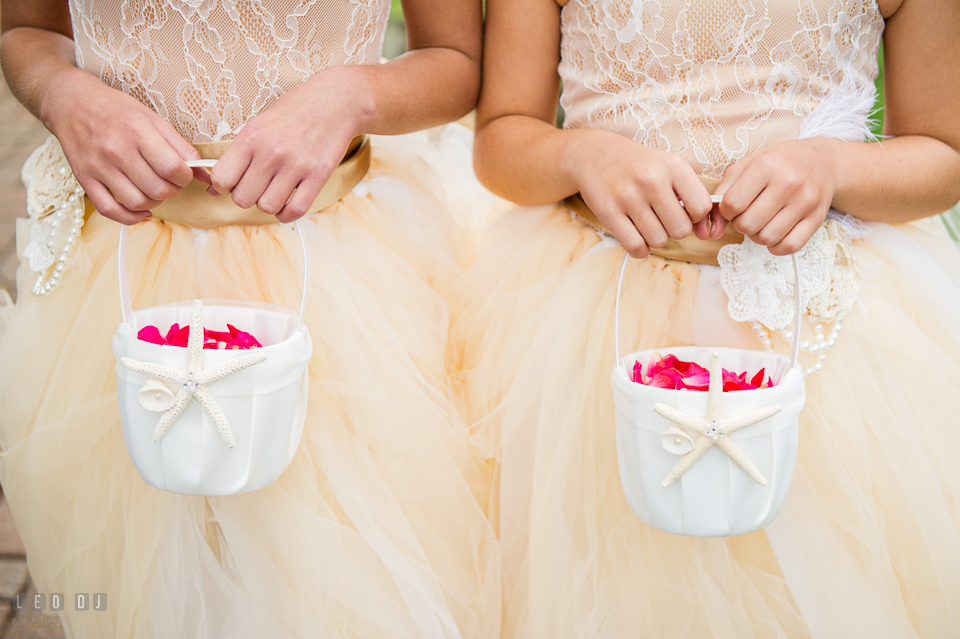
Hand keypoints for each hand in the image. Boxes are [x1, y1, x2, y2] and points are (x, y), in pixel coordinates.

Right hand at [41, 68, 201, 224]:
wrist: (73, 103)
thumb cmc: (117, 111)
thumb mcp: (153, 119)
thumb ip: (181, 147)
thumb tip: (205, 175)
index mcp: (137, 132)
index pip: (173, 169)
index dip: (186, 177)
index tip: (184, 173)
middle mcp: (117, 150)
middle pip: (158, 190)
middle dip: (172, 191)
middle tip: (170, 182)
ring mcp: (99, 167)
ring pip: (137, 203)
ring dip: (154, 203)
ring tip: (154, 190)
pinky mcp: (85, 180)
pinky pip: (110, 211)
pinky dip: (130, 218)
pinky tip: (141, 211)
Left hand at [209, 65, 371, 222]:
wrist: (336, 101)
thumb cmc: (294, 113)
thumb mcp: (258, 126)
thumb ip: (237, 156)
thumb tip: (213, 189)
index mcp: (251, 137)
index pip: (221, 178)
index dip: (223, 186)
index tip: (233, 183)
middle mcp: (271, 152)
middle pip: (243, 198)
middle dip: (246, 197)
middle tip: (256, 187)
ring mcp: (296, 165)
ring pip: (267, 207)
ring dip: (268, 204)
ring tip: (274, 192)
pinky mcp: (319, 175)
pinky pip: (296, 210)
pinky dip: (287, 214)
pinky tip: (288, 204)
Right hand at [573, 131, 711, 257]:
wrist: (595, 154)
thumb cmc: (639, 165)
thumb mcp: (669, 168)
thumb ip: (691, 196)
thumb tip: (705, 233)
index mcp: (673, 166)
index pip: (701, 207)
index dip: (696, 216)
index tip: (684, 212)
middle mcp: (651, 180)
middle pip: (681, 229)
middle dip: (675, 230)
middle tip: (664, 219)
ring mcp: (628, 197)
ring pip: (659, 241)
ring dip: (656, 238)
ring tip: (648, 224)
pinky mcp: (608, 212)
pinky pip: (635, 247)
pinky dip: (640, 249)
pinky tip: (638, 237)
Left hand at [704, 139, 837, 254]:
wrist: (822, 161)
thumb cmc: (777, 163)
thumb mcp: (747, 165)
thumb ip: (724, 192)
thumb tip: (713, 229)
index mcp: (766, 166)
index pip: (733, 203)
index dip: (726, 211)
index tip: (733, 206)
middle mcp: (788, 183)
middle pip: (748, 225)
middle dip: (740, 225)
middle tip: (747, 215)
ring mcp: (805, 202)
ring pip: (767, 238)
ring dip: (757, 236)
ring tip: (761, 222)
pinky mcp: (817, 218)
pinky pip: (789, 246)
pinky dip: (776, 246)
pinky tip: (775, 233)